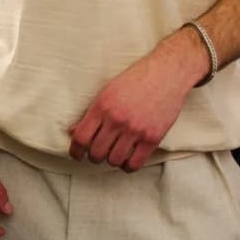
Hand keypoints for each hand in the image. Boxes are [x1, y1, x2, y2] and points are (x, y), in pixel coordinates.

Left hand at [69, 29, 209, 171]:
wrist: (167, 74)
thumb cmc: (135, 81)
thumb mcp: (107, 92)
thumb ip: (91, 113)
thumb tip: (72, 132)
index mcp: (102, 106)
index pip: (81, 138)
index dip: (75, 151)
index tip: (77, 155)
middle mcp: (118, 119)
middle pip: (96, 153)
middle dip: (94, 156)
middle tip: (98, 153)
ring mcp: (136, 129)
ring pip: (114, 160)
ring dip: (111, 160)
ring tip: (114, 153)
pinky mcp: (153, 137)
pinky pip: (134, 163)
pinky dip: (127, 166)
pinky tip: (127, 160)